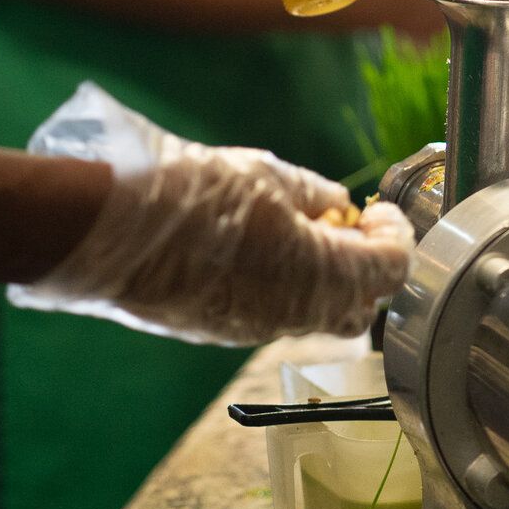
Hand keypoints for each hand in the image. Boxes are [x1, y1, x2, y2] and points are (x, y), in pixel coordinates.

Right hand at [13, 136, 413, 346]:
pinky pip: (276, 317)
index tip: (381, 211)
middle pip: (358, 305)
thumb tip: (336, 201)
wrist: (113, 233)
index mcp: (318, 272)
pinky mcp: (223, 332)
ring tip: (301, 230)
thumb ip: (313, 193)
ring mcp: (257, 329)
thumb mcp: (265, 175)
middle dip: (365, 265)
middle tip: (347, 224)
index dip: (396, 236)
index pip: (389, 269)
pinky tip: (262, 250)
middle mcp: (294, 312)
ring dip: (325, 278)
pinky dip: (287, 288)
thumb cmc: (191, 195)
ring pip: (316, 315)